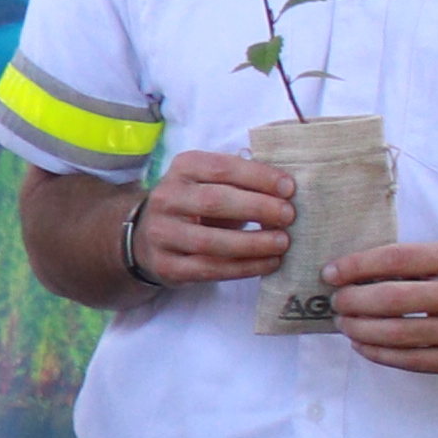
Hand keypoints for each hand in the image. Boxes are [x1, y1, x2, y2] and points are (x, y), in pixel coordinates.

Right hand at [125, 149, 294, 288]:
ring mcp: (162, 234)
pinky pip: (209, 269)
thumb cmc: (195, 205)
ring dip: (252, 243)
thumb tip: (285, 191)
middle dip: (257, 208)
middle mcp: (167, 198)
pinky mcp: (166, 265)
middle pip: (215, 201)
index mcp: (183, 169)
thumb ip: (241, 183)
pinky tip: (268, 264)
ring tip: (282, 242)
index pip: (222, 168)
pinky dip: (244, 268)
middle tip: (289, 215)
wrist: (148, 237)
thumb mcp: (210, 183)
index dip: (258, 177)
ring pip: (211, 242)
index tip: (289, 188)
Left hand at [327, 237, 437, 380]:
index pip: (398, 259)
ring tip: (345, 325)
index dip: (358, 266)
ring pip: (401, 334)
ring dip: (362, 331)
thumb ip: (417, 263)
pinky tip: (364, 346)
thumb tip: (355, 273)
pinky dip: (381, 354)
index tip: (331, 273)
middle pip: (394, 299)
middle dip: (354, 301)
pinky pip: (414, 361)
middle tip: (336, 303)